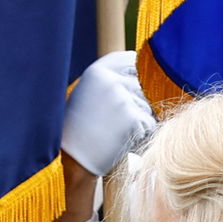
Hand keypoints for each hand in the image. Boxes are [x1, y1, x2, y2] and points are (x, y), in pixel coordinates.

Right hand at [61, 50, 154, 177]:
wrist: (73, 161)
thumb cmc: (80, 129)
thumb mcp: (87, 94)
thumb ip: (109, 78)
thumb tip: (140, 65)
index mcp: (96, 71)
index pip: (131, 60)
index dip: (135, 74)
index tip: (131, 87)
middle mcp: (110, 81)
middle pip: (142, 83)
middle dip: (138, 99)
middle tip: (117, 118)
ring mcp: (122, 99)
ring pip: (148, 104)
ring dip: (139, 118)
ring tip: (116, 130)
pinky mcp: (132, 118)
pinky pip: (149, 122)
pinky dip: (141, 132)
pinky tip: (121, 138)